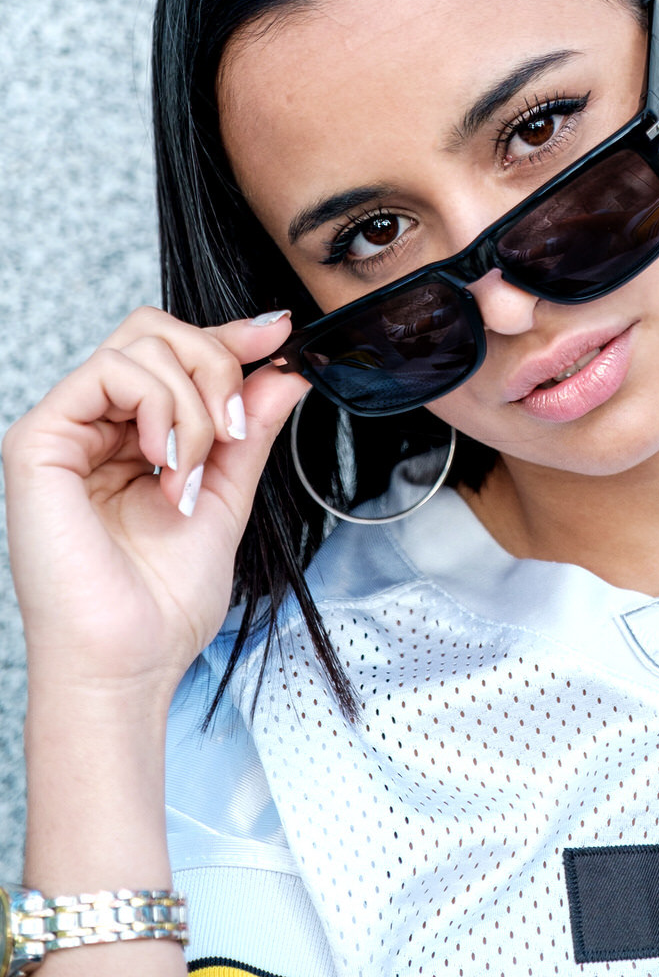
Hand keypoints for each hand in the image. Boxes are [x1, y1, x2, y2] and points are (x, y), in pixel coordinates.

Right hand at [3, 307, 307, 699]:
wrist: (129, 662)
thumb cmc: (163, 603)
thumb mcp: (227, 496)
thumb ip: (250, 430)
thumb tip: (285, 369)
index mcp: (129, 437)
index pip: (173, 351)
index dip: (228, 335)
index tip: (278, 334)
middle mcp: (93, 425)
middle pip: (158, 331)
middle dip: (216, 366)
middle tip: (233, 433)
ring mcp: (63, 428)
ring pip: (143, 344)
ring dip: (193, 405)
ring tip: (190, 474)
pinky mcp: (39, 439)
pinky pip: (112, 369)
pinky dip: (159, 404)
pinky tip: (165, 461)